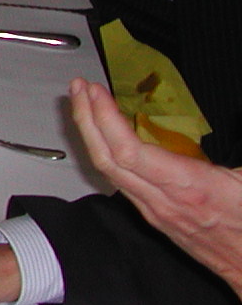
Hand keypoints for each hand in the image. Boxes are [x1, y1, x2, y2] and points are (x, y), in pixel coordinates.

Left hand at [69, 78, 241, 296]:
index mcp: (188, 189)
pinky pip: (120, 181)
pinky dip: (106, 151)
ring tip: (85, 104)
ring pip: (109, 171)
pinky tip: (105, 136)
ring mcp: (155, 211)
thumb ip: (238, 149)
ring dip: (91, 133)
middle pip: (107, 159)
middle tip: (78, 88)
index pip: (128, 151)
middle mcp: (163, 202)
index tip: (95, 91)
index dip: (105, 119)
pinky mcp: (155, 217)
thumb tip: (238, 117)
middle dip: (86, 119)